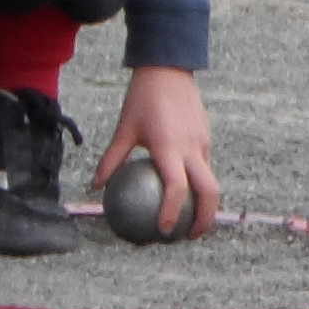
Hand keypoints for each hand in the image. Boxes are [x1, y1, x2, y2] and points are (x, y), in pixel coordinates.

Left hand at [102, 65, 217, 237]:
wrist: (170, 71)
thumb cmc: (142, 100)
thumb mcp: (123, 129)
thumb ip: (111, 159)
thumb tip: (97, 186)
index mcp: (169, 147)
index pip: (176, 187)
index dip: (171, 211)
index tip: (163, 231)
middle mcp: (192, 148)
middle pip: (208, 191)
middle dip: (203, 218)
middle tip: (188, 237)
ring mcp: (204, 144)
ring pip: (212, 181)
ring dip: (206, 204)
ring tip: (191, 222)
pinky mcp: (207, 139)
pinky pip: (207, 168)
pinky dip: (201, 185)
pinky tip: (187, 193)